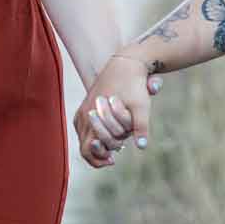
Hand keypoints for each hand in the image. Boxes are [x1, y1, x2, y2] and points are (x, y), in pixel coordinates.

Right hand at [73, 52, 160, 168]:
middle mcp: (84, 114)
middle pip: (86, 147)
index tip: (113, 160)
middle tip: (117, 151)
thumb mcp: (141, 106)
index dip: (99, 159)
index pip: (88, 150)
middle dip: (102, 151)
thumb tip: (142, 147)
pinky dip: (94, 136)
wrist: (125, 63)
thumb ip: (141, 127)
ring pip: (84, 138)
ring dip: (98, 144)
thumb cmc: (133, 85)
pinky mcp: (85, 106)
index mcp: (93, 114)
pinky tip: (108, 136)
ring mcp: (82, 110)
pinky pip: (84, 129)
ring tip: (113, 146)